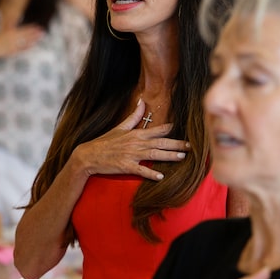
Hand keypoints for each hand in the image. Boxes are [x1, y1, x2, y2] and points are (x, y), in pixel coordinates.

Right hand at [0, 24, 43, 61]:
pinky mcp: (13, 50)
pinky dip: (28, 46)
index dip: (31, 28)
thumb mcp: (3, 34)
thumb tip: (16, 29)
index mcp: (11, 31)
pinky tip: (33, 44)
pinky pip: (22, 48)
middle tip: (43, 31)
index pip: (23, 29)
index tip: (37, 26)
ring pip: (26, 40)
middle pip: (26, 34)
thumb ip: (11, 31)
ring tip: (41, 36)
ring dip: (34, 38)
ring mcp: (13, 44)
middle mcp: (13, 37)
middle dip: (35, 32)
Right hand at [72, 100, 190, 180]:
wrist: (89, 155)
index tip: (181, 129)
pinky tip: (161, 176)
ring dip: (169, 156)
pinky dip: (150, 173)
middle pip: (160, 143)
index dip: (169, 129)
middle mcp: (135, 143)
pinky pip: (140, 170)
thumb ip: (133, 116)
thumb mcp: (119, 127)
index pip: (156, 130)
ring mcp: (131, 155)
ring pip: (154, 155)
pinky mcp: (125, 166)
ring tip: (182, 158)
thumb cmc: (105, 142)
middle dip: (176, 144)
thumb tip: (142, 102)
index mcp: (135, 134)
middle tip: (190, 146)